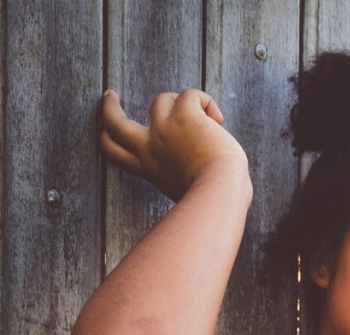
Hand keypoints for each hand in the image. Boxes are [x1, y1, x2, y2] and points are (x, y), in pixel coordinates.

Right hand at [99, 87, 250, 202]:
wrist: (221, 196)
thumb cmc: (214, 199)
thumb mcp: (186, 189)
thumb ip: (181, 172)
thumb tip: (196, 155)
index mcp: (150, 169)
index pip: (116, 153)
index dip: (107, 137)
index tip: (104, 127)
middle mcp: (150, 148)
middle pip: (115, 123)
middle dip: (108, 107)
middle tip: (110, 95)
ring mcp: (164, 129)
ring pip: (162, 98)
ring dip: (183, 103)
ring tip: (207, 122)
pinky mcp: (183, 116)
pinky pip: (191, 94)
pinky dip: (207, 103)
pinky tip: (218, 121)